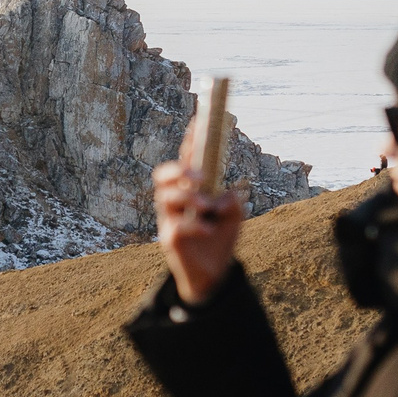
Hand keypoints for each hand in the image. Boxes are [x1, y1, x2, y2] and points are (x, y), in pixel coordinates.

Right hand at [154, 138, 243, 304]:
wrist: (214, 274)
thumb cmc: (220, 238)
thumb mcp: (234, 218)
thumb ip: (233, 203)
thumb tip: (225, 195)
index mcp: (190, 190)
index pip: (186, 160)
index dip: (190, 142)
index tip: (198, 122)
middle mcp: (176, 201)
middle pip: (162, 175)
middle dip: (178, 170)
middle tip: (199, 177)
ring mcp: (170, 219)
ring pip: (165, 197)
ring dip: (188, 197)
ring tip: (207, 206)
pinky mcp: (170, 239)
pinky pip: (175, 226)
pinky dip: (195, 225)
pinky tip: (209, 229)